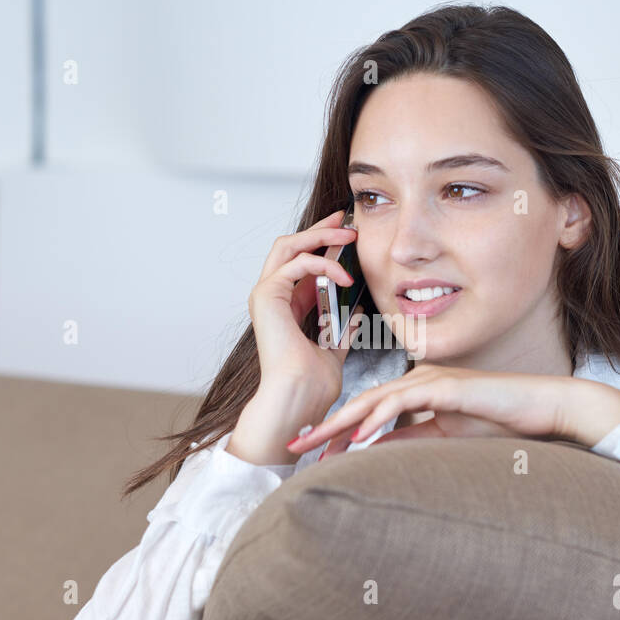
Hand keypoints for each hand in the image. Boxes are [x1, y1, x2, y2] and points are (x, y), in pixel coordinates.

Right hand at [248, 208, 363, 406]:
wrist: (299, 397)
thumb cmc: (311, 384)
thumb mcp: (333, 350)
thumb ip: (340, 331)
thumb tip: (354, 314)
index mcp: (285, 308)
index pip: (300, 263)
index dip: (321, 245)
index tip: (346, 236)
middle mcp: (271, 297)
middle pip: (289, 246)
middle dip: (318, 230)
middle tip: (344, 222)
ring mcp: (266, 295)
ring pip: (288, 246)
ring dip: (320, 236)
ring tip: (348, 237)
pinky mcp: (267, 296)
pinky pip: (296, 263)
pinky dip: (322, 264)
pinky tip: (343, 276)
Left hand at [284, 363, 577, 457]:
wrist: (538, 406)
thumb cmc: (497, 420)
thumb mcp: (443, 436)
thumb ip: (409, 440)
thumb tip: (372, 453)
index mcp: (414, 391)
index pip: (366, 412)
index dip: (335, 432)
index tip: (309, 452)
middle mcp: (415, 381)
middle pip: (360, 404)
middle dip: (326, 426)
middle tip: (294, 446)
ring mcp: (429, 381)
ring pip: (374, 401)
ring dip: (342, 423)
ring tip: (315, 443)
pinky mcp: (445, 388)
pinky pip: (403, 403)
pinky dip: (377, 419)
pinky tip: (357, 437)